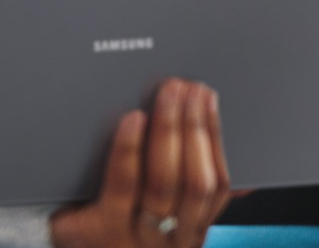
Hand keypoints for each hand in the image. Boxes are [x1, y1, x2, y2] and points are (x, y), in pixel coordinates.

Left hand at [50, 79, 233, 247]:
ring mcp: (137, 238)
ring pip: (164, 182)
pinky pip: (123, 186)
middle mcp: (171, 241)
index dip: (215, 138)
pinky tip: (132, 119)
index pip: (216, 185)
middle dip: (195, 127)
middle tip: (187, 87)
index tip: (207, 99)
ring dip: (169, 131)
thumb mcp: (152, 215)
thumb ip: (182, 190)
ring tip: (167, 95)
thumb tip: (214, 151)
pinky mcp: (102, 231)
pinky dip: (130, 149)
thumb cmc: (107, 225)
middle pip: (196, 181)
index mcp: (189, 232)